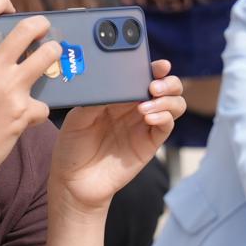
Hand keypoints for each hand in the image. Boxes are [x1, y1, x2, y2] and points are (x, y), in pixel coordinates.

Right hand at [0, 0, 59, 189]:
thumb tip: (2, 55)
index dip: (1, 2)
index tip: (10, 6)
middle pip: (26, 29)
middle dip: (41, 24)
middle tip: (45, 28)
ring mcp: (9, 89)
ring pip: (48, 55)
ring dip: (55, 53)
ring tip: (54, 57)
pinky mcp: (23, 112)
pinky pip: (43, 104)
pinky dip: (38, 111)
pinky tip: (30, 118)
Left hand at [49, 60, 183, 211]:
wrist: (73, 180)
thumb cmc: (71, 147)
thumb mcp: (77, 118)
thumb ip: (96, 100)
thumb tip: (115, 84)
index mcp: (117, 96)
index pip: (141, 76)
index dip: (153, 67)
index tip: (158, 64)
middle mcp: (134, 108)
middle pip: (165, 87)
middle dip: (167, 82)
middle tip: (154, 85)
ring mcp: (143, 125)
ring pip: (173, 104)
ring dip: (167, 100)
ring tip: (146, 104)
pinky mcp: (149, 143)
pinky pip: (166, 125)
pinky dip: (163, 117)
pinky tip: (147, 116)